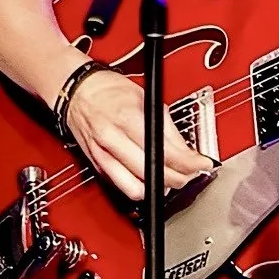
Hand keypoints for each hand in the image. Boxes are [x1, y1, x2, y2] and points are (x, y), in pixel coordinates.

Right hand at [63, 68, 213, 204]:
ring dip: (159, 188)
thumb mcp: (145, 98)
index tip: (201, 164)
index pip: (165, 152)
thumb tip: (186, 150)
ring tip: (172, 179)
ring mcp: (102, 155)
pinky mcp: (97, 165)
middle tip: (190, 173)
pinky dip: (140, 187)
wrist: (77, 91)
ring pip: (135, 188)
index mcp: (127, 119)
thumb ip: (167, 127)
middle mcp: (113, 139)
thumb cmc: (108, 90)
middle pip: (153, 173)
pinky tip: (150, 179)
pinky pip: (121, 185)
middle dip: (178, 178)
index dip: (189, 163)